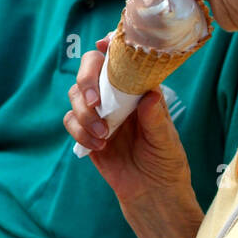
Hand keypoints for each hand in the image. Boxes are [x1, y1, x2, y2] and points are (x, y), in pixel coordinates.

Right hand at [64, 36, 194, 204]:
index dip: (110, 45)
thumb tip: (151, 96)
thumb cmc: (165, 160)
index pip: (121, 59)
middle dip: (86, 78)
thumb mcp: (166, 139)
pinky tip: (99, 145)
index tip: (103, 45)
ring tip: (104, 134)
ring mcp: (99, 113)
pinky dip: (80, 131)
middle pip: (90, 69)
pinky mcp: (86, 132)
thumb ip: (156, 118)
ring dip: (85, 112)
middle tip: (95, 100)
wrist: (151, 192)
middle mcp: (116, 96)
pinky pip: (71, 122)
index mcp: (138, 89)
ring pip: (76, 95)